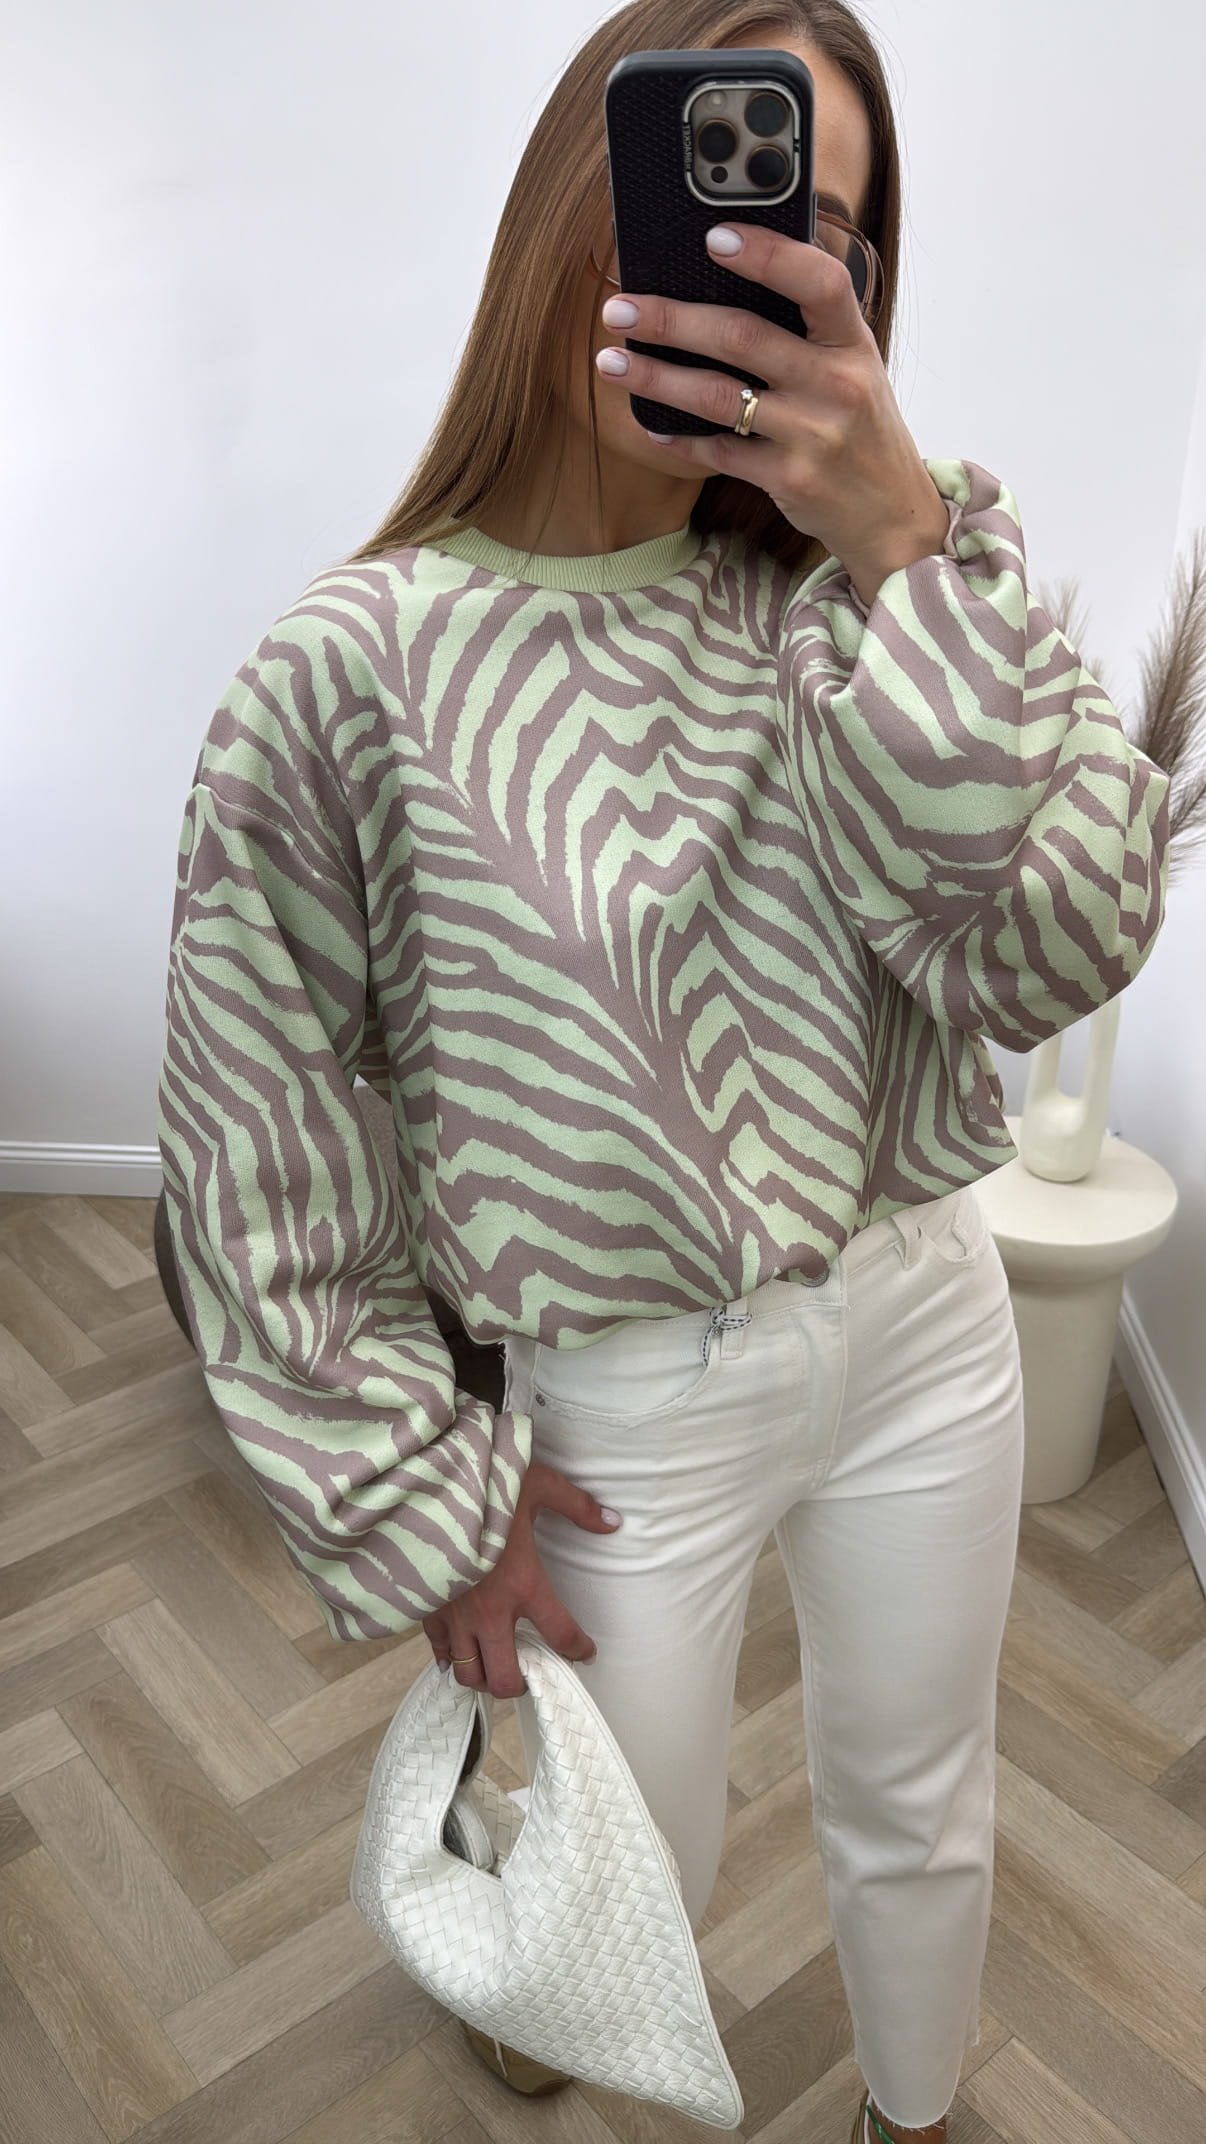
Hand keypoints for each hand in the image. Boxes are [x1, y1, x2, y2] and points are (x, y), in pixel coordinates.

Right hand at [421, 1458, 621, 1699]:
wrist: (427, 1484)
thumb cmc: (485, 1484)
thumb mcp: (539, 1485)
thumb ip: (577, 1506)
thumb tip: (614, 1522)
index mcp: (524, 1583)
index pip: (561, 1634)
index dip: (579, 1649)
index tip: (586, 1652)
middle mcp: (489, 1611)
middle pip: (505, 1678)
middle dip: (521, 1683)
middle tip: (531, 1670)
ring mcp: (455, 1615)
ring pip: (469, 1674)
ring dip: (486, 1676)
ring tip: (496, 1664)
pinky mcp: (428, 1608)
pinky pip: (438, 1651)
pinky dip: (450, 1658)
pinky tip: (460, 1651)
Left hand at [595, 221, 950, 607]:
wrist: (893, 513)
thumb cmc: (862, 427)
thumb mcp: (855, 367)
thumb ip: (810, 328)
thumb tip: (732, 275)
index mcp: (853, 342)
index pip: (818, 281)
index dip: (767, 254)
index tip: (714, 235)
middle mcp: (836, 385)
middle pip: (742, 336)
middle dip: (671, 320)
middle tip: (619, 308)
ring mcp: (813, 435)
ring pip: (718, 396)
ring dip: (655, 377)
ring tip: (611, 362)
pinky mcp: (789, 480)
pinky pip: (718, 452)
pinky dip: (678, 438)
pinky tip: (650, 425)